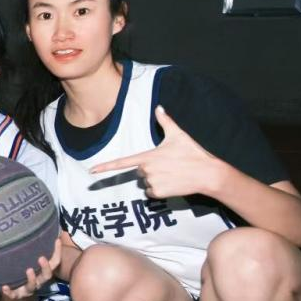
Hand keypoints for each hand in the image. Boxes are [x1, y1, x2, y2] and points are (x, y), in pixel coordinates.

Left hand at [0, 236, 60, 300]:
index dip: (57, 252)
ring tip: (28, 270)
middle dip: (45, 267)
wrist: (16, 292)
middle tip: (41, 258)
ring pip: (32, 286)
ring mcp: (28, 289)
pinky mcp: (16, 294)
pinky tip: (4, 287)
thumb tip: (45, 229)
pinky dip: (9, 292)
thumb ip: (37, 246)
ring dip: (32, 279)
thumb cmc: (24, 270)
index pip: (55, 262)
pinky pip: (13, 295)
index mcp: (43, 272)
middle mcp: (38, 281)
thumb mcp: (31, 259)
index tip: (57, 240)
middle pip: (46, 276)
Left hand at [91, 106, 220, 198]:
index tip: (92, 171)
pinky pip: (152, 192)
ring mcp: (152, 183)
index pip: (122, 162)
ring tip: (173, 173)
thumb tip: (159, 107)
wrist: (208, 174)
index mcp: (148, 156)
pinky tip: (173, 183)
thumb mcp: (178, 135)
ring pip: (146, 182)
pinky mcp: (159, 193)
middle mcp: (147, 170)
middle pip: (140, 171)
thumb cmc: (192, 153)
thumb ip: (165, 121)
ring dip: (156, 179)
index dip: (105, 167)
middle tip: (169, 164)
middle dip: (151, 168)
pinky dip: (160, 189)